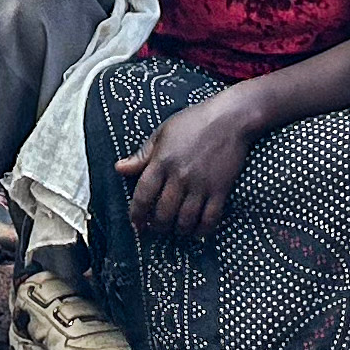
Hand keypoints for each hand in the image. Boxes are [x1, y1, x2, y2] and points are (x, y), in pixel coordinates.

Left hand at [119, 93, 260, 237]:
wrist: (230, 117)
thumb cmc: (193, 122)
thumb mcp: (162, 133)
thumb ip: (141, 155)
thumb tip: (119, 169)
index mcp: (162, 161)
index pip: (143, 195)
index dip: (137, 214)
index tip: (136, 224)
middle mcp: (180, 176)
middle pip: (163, 213)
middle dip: (157, 226)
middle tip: (156, 227)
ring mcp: (201, 184)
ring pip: (185, 220)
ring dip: (178, 230)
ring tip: (175, 229)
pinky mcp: (220, 189)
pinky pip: (210, 218)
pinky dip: (202, 230)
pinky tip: (197, 231)